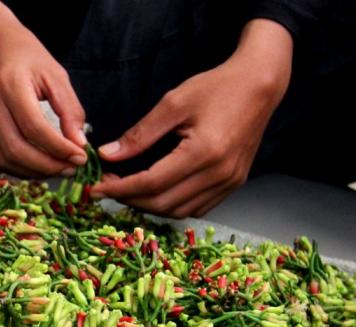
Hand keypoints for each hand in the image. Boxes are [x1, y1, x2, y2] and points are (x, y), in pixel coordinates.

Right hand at [0, 0, 87, 177]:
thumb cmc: (25, 55)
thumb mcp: (54, 74)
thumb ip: (69, 109)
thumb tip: (79, 144)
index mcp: (9, 84)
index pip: (34, 128)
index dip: (59, 148)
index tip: (80, 157)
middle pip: (16, 149)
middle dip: (47, 166)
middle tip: (71, 168)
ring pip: (4, 159)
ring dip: (33, 172)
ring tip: (57, 169)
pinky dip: (19, 168)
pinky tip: (38, 166)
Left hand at [90, 20, 293, 217]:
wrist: (259, 85)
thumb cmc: (217, 87)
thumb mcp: (174, 103)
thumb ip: (140, 134)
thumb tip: (109, 155)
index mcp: (202, 153)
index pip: (151, 183)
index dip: (120, 189)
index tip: (96, 188)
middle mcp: (218, 174)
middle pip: (163, 203)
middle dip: (130, 200)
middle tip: (110, 186)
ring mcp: (229, 182)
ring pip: (179, 211)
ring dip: (150, 206)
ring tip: (130, 189)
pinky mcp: (233, 183)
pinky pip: (197, 207)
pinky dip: (173, 206)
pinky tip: (158, 192)